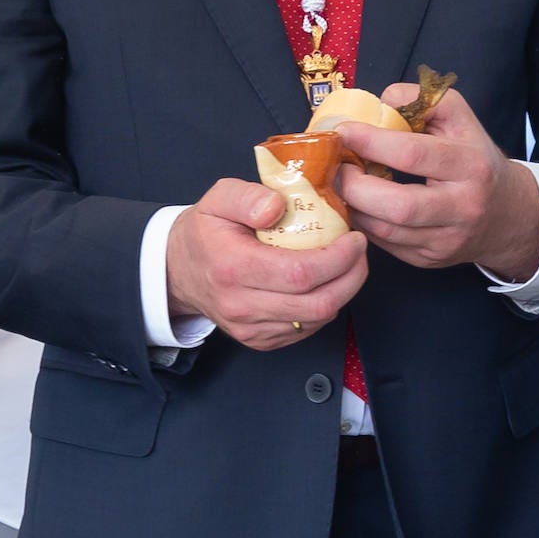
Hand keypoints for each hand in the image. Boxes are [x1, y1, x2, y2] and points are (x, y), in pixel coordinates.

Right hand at [164, 178, 367, 351]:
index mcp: (234, 268)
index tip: (354, 237)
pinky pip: (306, 330)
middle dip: (351, 277)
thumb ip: (247, 196)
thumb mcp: (218, 197)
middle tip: (359, 250)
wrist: (178, 270)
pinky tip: (326, 282)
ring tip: (348, 262)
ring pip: (315, 320)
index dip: (337, 259)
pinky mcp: (260, 341)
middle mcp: (242, 307)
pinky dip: (325, 305)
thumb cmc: (206, 229)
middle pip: (316, 304)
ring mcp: (251, 330)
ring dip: (343, 291)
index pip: (300, 274)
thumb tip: (277, 207)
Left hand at [336, 85, 538, 280]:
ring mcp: (446, 239)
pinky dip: (363, 224)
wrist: (507, 214)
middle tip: (336, 166)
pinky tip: (356, 204)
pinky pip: (386, 245)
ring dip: (353, 207)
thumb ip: (421, 99)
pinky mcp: (430, 259)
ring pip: (387, 231)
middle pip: (399, 205)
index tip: (343, 131)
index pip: (413, 154)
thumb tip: (379, 103)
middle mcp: (462, 206)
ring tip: (339, 184)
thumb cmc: (473, 157)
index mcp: (470, 164)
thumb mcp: (459, 117)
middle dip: (355, 185)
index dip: (371, 141)